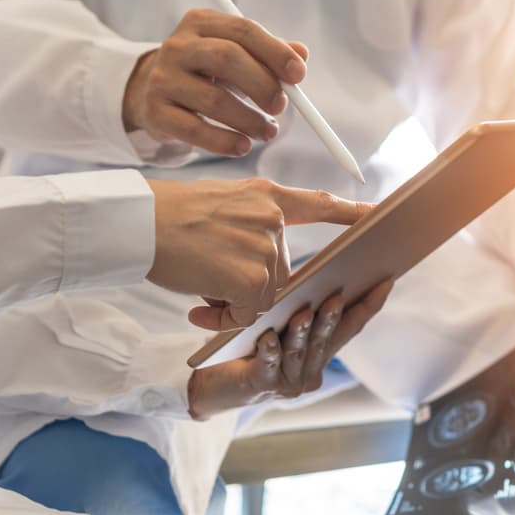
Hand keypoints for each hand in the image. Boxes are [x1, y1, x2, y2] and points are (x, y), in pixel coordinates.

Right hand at [122, 9, 308, 155]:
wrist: (153, 93)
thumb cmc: (205, 74)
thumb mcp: (234, 57)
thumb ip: (267, 55)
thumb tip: (301, 54)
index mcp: (201, 24)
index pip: (244, 30)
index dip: (275, 53)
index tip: (299, 76)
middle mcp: (178, 47)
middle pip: (227, 58)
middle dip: (262, 85)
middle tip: (281, 106)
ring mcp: (162, 79)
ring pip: (214, 100)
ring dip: (249, 120)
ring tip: (267, 132)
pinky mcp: (155, 112)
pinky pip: (195, 130)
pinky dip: (224, 142)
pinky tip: (242, 147)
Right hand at [145, 178, 370, 328]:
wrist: (134, 223)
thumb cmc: (165, 218)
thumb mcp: (219, 208)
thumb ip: (249, 230)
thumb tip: (260, 280)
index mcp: (265, 195)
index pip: (318, 204)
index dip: (350, 212)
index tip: (379, 214)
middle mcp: (272, 218)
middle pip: (279, 272)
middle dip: (248, 285)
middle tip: (208, 280)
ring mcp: (264, 247)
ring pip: (263, 296)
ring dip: (232, 303)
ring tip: (197, 287)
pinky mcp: (252, 278)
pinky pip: (249, 314)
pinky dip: (225, 319)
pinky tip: (198, 307)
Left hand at [186, 280, 393, 419]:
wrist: (216, 384)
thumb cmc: (247, 347)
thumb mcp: (278, 323)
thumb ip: (299, 308)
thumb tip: (318, 273)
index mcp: (320, 353)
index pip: (351, 327)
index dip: (369, 306)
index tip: (386, 280)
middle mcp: (311, 371)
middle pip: (327, 339)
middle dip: (333, 317)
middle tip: (338, 295)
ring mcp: (290, 383)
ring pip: (301, 352)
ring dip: (304, 332)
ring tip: (304, 312)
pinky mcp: (264, 387)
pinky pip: (269, 365)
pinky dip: (269, 350)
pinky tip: (267, 337)